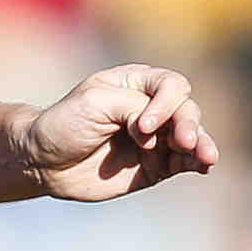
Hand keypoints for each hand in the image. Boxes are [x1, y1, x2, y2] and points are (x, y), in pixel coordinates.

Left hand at [15, 65, 217, 201]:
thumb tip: (157, 132)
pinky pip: (185, 162)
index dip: (166, 104)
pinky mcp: (157, 166)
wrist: (43, 162)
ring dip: (202, 144)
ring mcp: (156, 138)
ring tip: (208, 158)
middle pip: (186, 109)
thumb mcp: (94, 104)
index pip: (171, 85)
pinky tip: (205, 167)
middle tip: (183, 142)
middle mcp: (151, 108)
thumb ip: (132, 107)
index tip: (142, 126)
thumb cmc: (64, 124)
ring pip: (191, 137)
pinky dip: (197, 163)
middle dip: (188, 125)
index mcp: (136, 84)